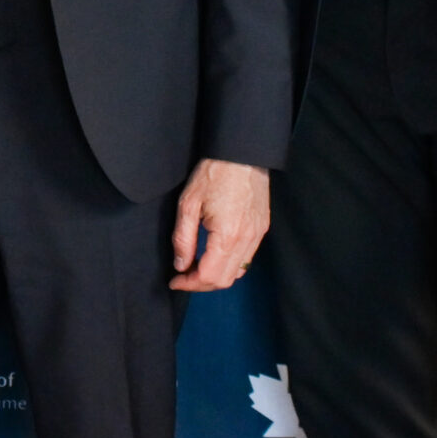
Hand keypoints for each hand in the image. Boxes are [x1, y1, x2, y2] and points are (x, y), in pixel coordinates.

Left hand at [170, 157, 268, 291]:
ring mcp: (257, 235)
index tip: (175, 280)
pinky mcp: (262, 228)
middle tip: (183, 276)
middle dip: (201, 284)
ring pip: (237, 272)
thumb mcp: (188, 204)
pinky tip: (214, 255)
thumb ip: (183, 238)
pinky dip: (229, 265)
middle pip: (224, 280)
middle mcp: (246, 239)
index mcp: (227, 235)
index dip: (189, 284)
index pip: (209, 276)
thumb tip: (181, 265)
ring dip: (216, 276)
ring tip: (196, 266)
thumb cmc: (213, 174)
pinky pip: (247, 258)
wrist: (241, 154)